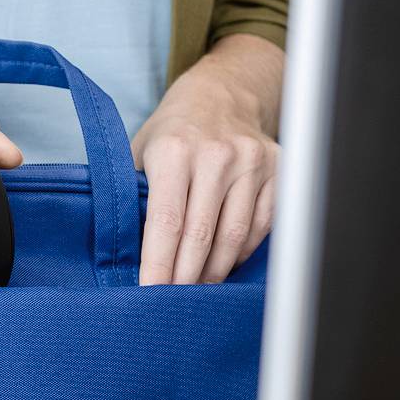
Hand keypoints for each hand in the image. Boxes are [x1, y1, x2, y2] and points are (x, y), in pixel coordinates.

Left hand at [131, 36, 283, 284]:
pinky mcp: (278, 171)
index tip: (150, 295)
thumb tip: (122, 255)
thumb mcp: (139, 153)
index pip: (167, 223)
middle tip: (173, 304)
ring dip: (215, 271)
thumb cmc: (172, 133)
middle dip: (186, 277)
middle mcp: (217, 156)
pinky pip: (261, 227)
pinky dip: (242, 252)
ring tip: (197, 288)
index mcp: (174, 151)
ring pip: (235, 237)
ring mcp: (253, 162)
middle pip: (202, 236)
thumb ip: (133, 197)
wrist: (221, 95)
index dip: (159, 265)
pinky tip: (224, 263)